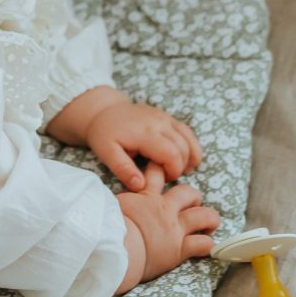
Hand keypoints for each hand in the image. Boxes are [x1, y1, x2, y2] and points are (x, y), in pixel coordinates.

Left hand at [87, 100, 201, 190]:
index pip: (172, 155)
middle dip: (180, 168)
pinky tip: (184, 160)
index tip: (162, 180)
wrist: (104, 110)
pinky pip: (188, 133)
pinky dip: (191, 148)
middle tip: (165, 177)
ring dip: (189, 159)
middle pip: (184, 149)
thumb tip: (140, 186)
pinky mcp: (168, 117)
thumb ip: (123, 169)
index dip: (172, 172)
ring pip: (189, 140)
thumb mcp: (106, 153)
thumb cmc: (104, 134)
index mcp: (145, 133)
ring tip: (176, 170)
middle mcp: (159, 122)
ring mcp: (166, 117)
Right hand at [116, 162, 219, 289]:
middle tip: (192, 201)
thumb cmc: (107, 227)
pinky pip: (202, 244)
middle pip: (187, 193)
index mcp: (145, 197)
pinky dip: (207, 244)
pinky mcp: (180, 249)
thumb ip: (114, 201)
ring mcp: (175, 228)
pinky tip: (208, 246)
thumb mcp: (108, 206)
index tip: (165, 169)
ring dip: (210, 218)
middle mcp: (164, 209)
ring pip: (203, 216)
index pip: (156, 175)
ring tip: (210, 222)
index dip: (162, 169)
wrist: (116, 248)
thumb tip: (100, 198)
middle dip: (193, 196)